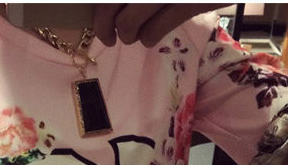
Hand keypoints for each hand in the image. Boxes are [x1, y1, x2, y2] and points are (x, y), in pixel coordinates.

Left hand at [93, 4, 227, 46]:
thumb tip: (106, 9)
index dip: (98, 12)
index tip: (99, 21)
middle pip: (108, 7)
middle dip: (104, 28)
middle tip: (109, 38)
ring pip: (127, 24)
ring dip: (130, 36)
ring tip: (137, 34)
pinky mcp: (188, 2)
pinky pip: (153, 31)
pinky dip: (148, 39)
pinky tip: (151, 38)